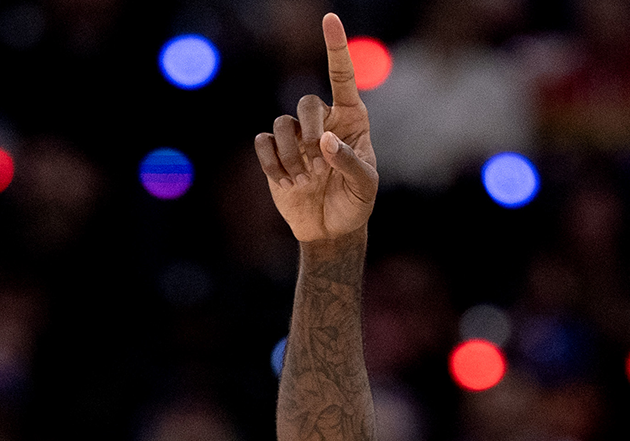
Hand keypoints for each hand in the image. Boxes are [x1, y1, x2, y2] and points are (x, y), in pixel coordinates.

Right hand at [254, 13, 377, 241]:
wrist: (330, 230)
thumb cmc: (355, 204)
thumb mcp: (366, 188)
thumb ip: (351, 163)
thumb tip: (324, 142)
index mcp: (351, 120)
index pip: (342, 77)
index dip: (336, 47)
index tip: (330, 18)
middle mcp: (322, 122)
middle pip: (305, 101)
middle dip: (309, 130)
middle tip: (319, 163)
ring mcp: (296, 137)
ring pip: (282, 124)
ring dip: (293, 156)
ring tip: (306, 180)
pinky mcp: (274, 153)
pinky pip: (264, 143)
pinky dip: (274, 165)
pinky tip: (288, 184)